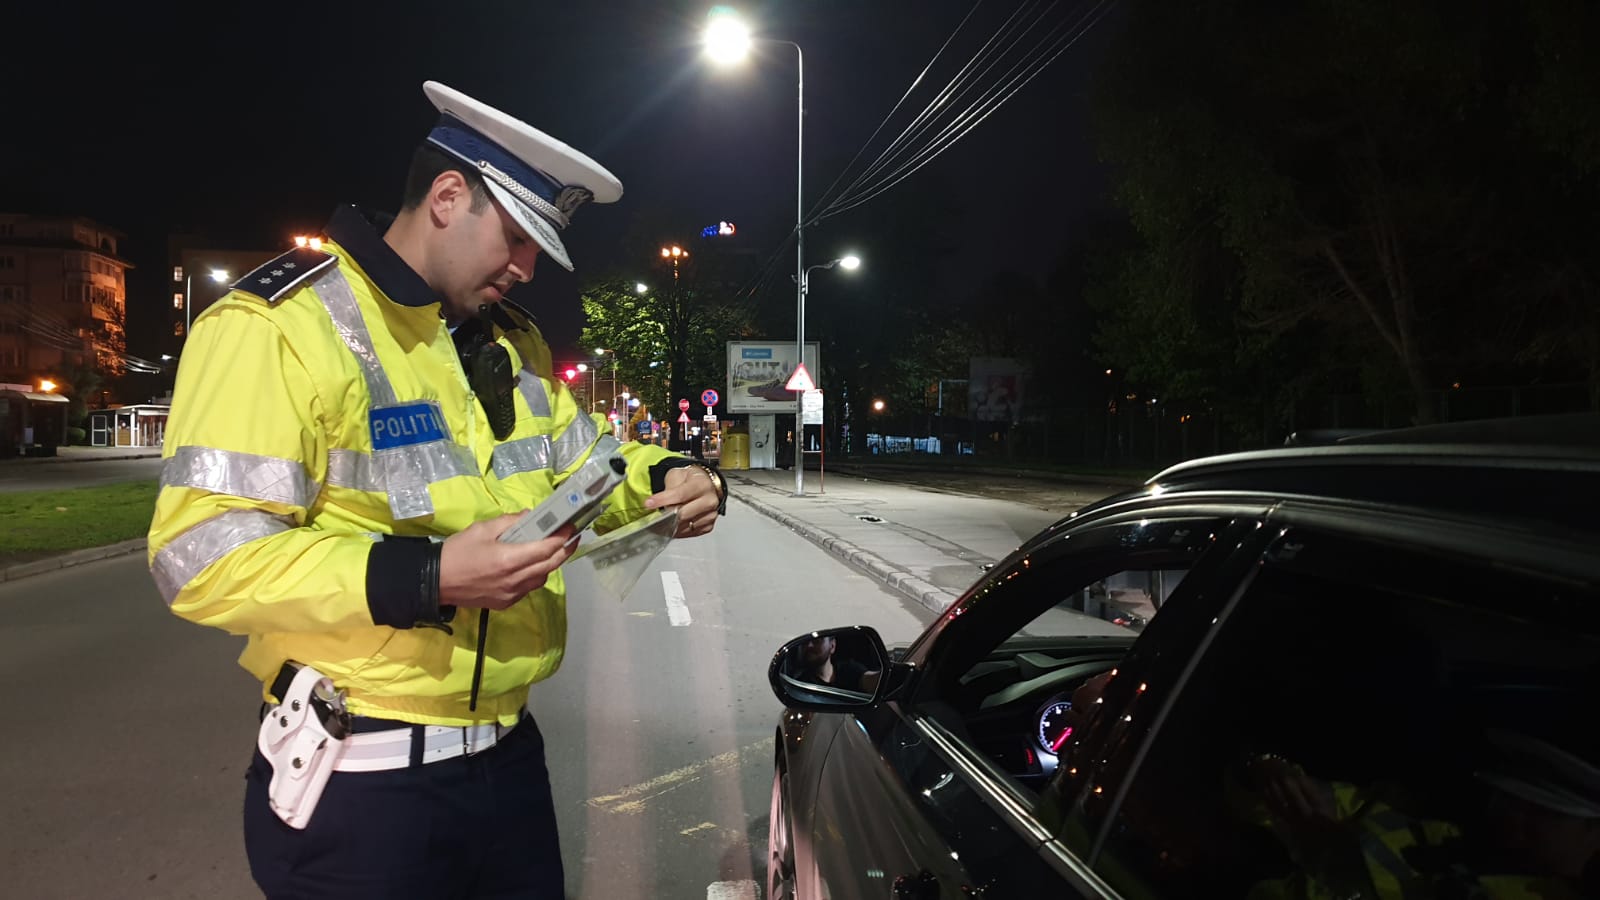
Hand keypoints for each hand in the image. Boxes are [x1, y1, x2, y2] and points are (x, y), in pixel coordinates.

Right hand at [438, 514, 575, 609]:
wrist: (435, 581)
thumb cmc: (457, 552)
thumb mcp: (482, 529)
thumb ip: (510, 521)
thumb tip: (530, 516)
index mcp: (509, 559)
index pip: (547, 549)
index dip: (563, 537)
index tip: (571, 526)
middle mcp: (515, 580)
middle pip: (551, 565)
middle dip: (565, 550)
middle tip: (571, 537)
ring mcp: (511, 594)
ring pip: (542, 578)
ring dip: (550, 564)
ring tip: (549, 550)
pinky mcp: (506, 603)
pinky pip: (529, 588)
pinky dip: (535, 575)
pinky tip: (528, 565)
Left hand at [646, 465, 721, 537]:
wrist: (706, 486)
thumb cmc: (691, 480)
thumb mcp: (678, 475)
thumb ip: (669, 487)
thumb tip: (659, 501)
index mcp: (702, 484)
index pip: (680, 494)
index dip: (663, 500)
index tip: (649, 503)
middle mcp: (709, 500)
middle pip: (683, 514)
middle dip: (665, 515)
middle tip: (653, 515)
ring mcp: (710, 515)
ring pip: (685, 526)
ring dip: (671, 524)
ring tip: (663, 518)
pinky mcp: (708, 526)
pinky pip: (689, 533)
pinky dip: (678, 530)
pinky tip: (674, 523)